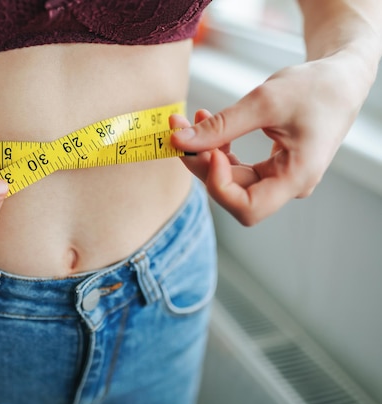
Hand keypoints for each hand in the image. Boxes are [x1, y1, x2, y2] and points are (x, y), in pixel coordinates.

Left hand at [171, 52, 367, 224]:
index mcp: (297, 178)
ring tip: (188, 121)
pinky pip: (236, 167)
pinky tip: (205, 122)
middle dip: (202, 162)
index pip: (247, 208)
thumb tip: (179, 141)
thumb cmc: (315, 87)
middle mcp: (289, 186)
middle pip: (232, 192)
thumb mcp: (264, 102)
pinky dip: (218, 147)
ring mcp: (279, 178)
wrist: (341, 78)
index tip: (209, 150)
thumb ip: (220, 126)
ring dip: (205, 153)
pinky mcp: (272, 167)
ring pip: (230, 179)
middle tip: (180, 128)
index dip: (219, 185)